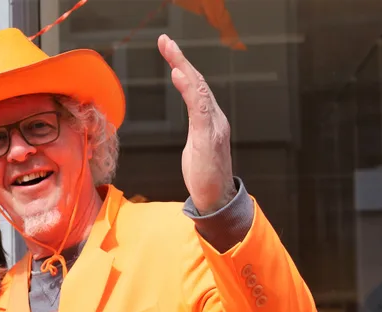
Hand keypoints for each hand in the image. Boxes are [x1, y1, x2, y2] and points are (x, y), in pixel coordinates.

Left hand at [158, 34, 235, 214]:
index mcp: (211, 120)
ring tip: (170, 50)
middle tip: (165, 41)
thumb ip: (196, 128)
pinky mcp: (208, 138)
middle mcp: (215, 118)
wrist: (217, 200)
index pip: (196, 87)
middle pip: (198, 81)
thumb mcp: (196, 147)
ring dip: (183, 67)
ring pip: (199, 90)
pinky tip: (178, 75)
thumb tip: (193, 116)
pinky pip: (198, 109)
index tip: (168, 49)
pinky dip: (189, 89)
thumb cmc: (206, 176)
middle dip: (181, 59)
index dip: (183, 66)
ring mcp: (213, 127)